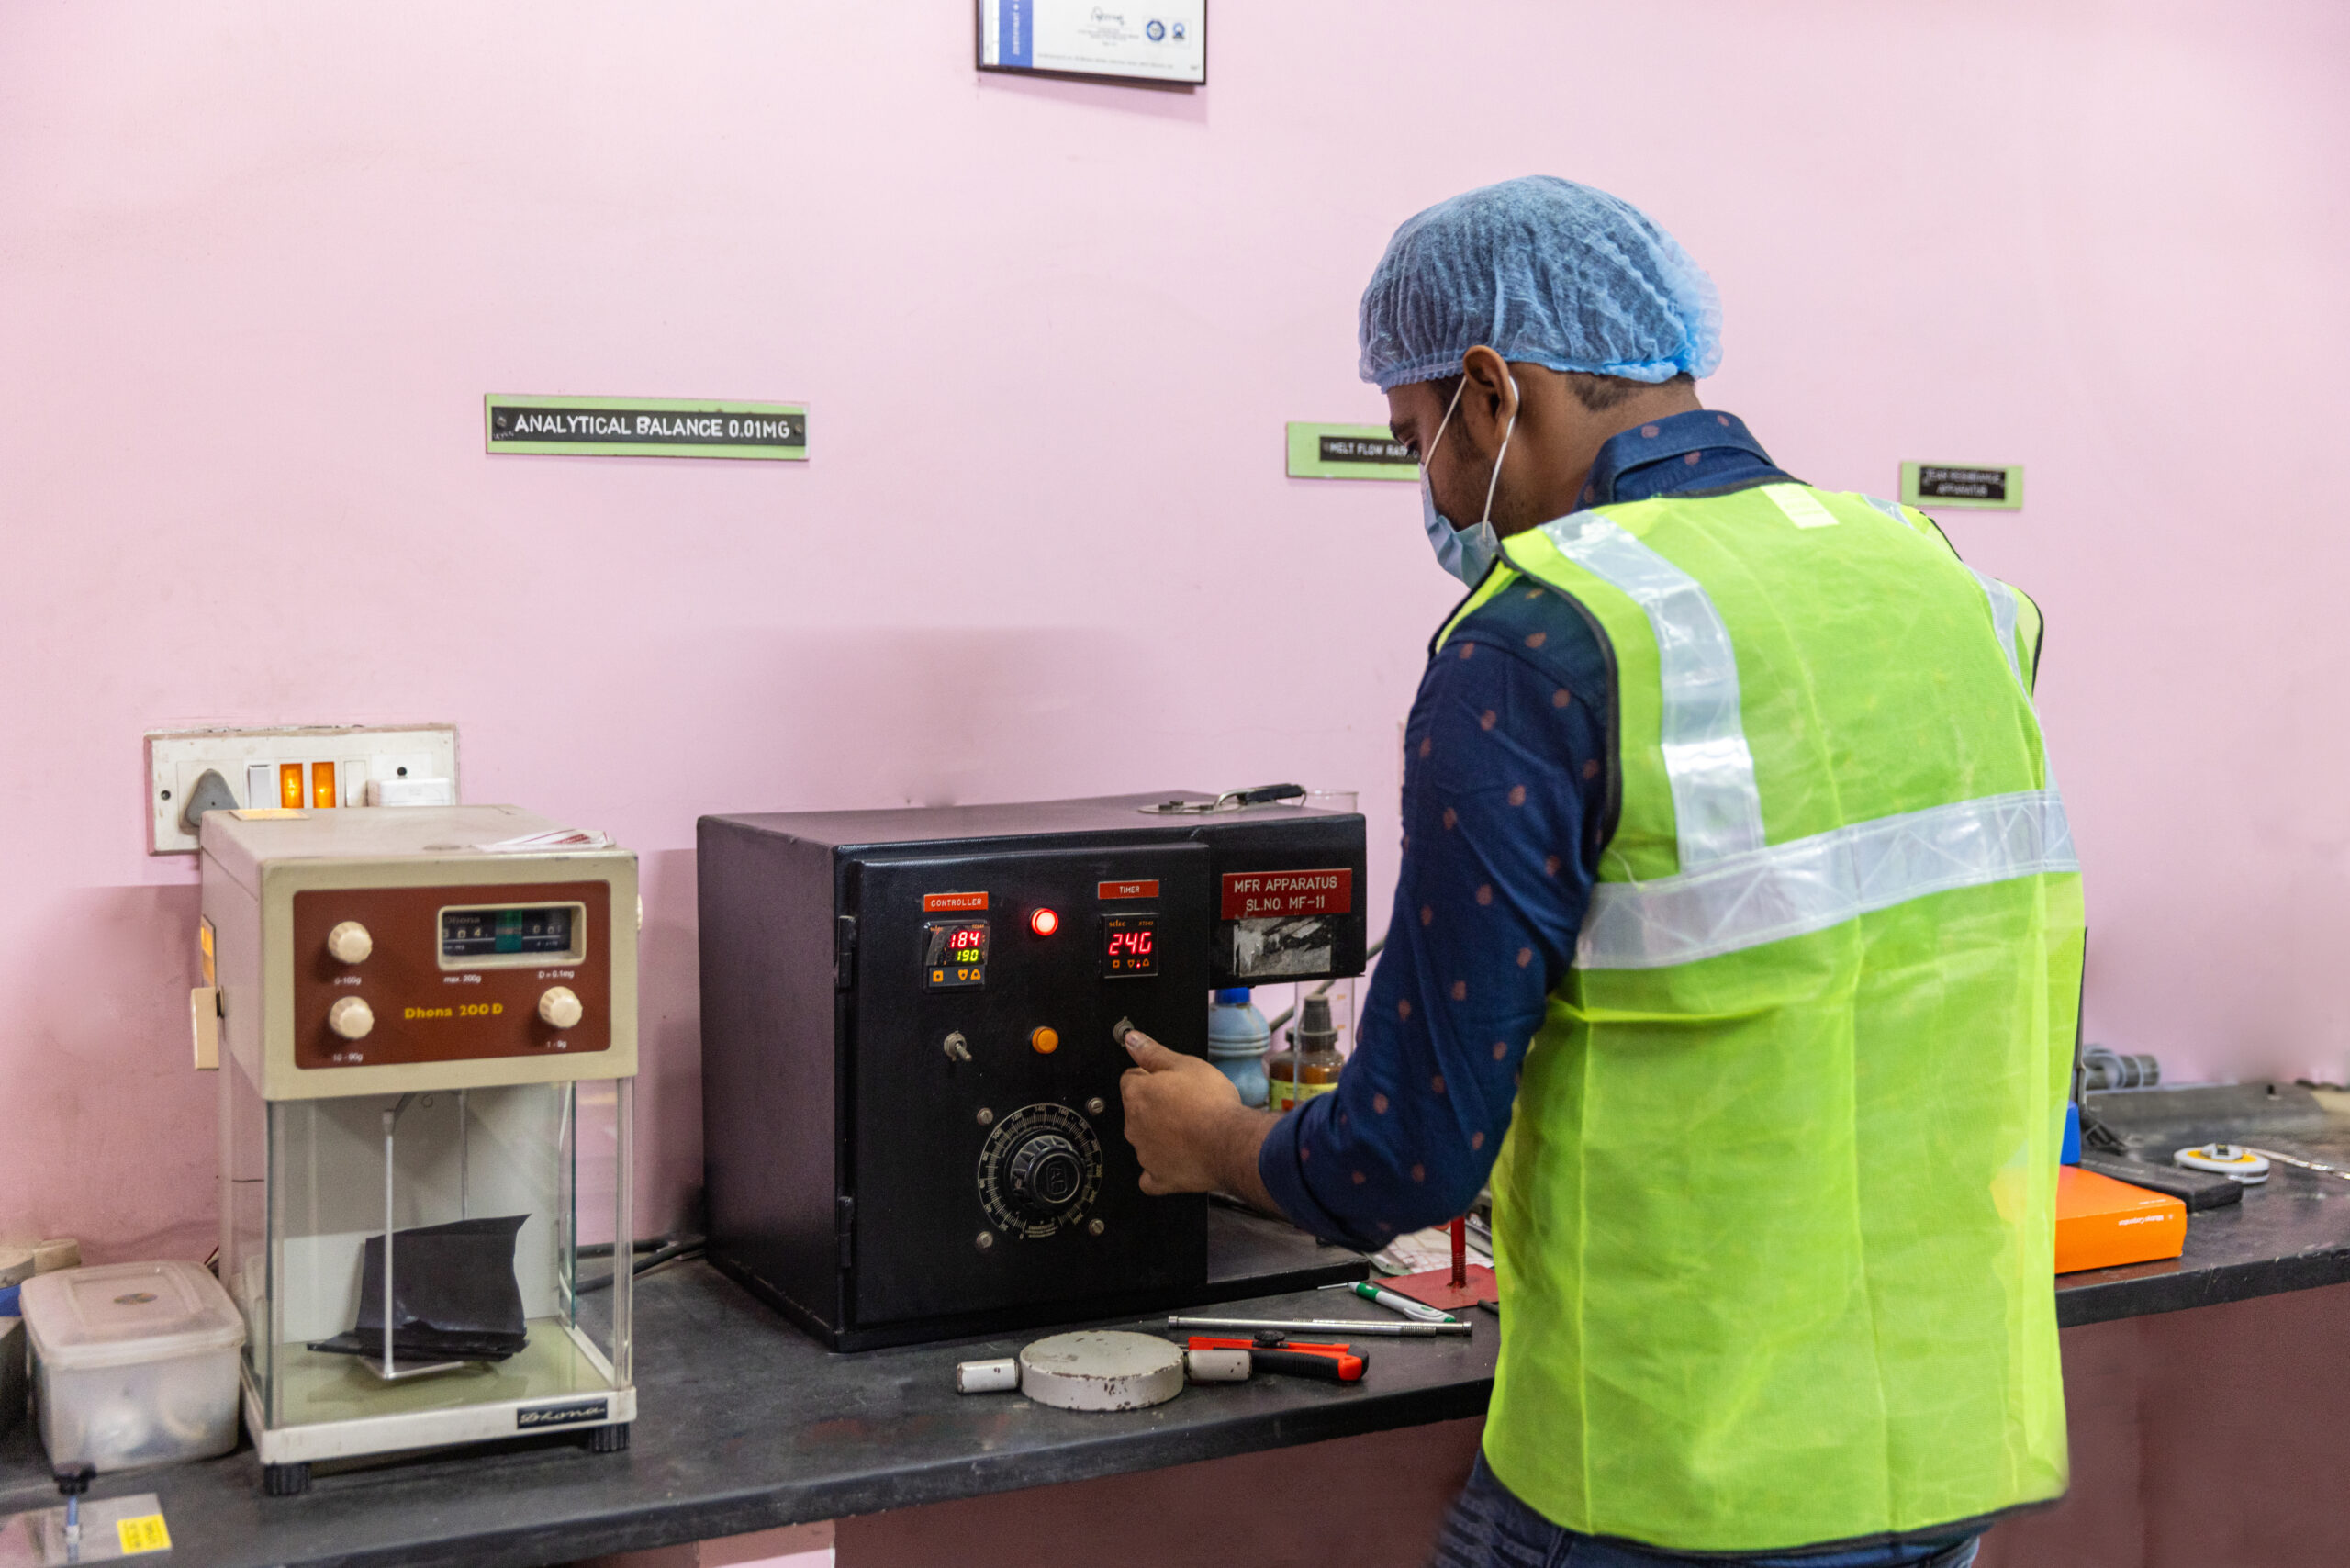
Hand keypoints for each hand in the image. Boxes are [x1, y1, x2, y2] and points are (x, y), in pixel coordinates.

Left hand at [1119, 1027, 1271, 1200]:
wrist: (1230, 1142)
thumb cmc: (1211, 1103)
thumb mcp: (1185, 1064)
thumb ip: (1153, 1052)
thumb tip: (1131, 1040)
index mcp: (1137, 1094)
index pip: (1130, 1079)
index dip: (1151, 1077)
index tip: (1169, 1081)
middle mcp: (1133, 1125)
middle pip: (1137, 1110)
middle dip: (1154, 1106)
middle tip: (1184, 1104)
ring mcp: (1144, 1154)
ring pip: (1144, 1140)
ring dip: (1158, 1134)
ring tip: (1188, 1130)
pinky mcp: (1158, 1177)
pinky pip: (1150, 1176)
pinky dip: (1159, 1170)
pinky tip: (1175, 1161)